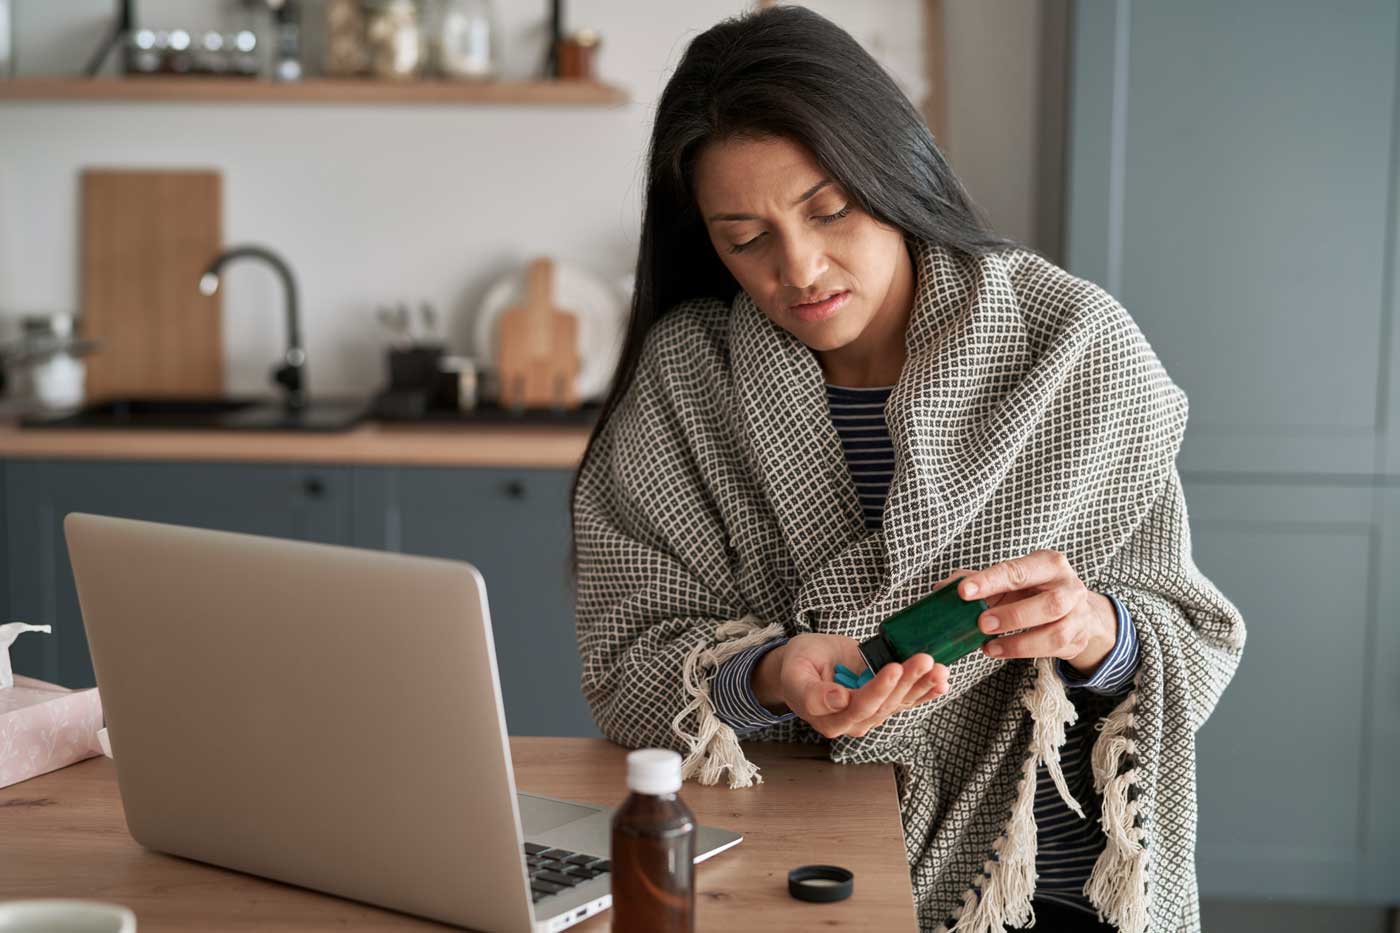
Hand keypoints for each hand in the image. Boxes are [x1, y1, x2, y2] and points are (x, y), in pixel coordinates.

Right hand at [750, 632, 949, 738]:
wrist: (806, 666)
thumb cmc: (799, 665)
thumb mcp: (795, 672)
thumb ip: (813, 692)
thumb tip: (839, 700)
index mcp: (829, 717)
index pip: (859, 704)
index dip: (879, 688)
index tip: (893, 667)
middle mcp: (853, 721)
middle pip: (885, 704)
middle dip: (907, 681)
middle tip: (924, 660)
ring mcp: (869, 714)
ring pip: (898, 702)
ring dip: (921, 686)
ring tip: (939, 669)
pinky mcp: (882, 703)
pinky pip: (905, 700)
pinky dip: (925, 692)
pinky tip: (941, 683)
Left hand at [956, 549, 1116, 673]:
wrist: (1075, 610)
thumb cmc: (1034, 591)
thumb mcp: (1009, 580)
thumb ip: (977, 581)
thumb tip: (941, 589)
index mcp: (1049, 564)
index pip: (1018, 571)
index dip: (989, 581)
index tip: (963, 591)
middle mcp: (1070, 587)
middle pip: (1049, 603)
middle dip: (1012, 616)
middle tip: (981, 623)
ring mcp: (1078, 615)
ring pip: (1055, 632)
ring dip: (1018, 641)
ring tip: (988, 645)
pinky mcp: (1078, 638)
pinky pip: (1054, 649)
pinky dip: (1024, 652)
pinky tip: (999, 650)